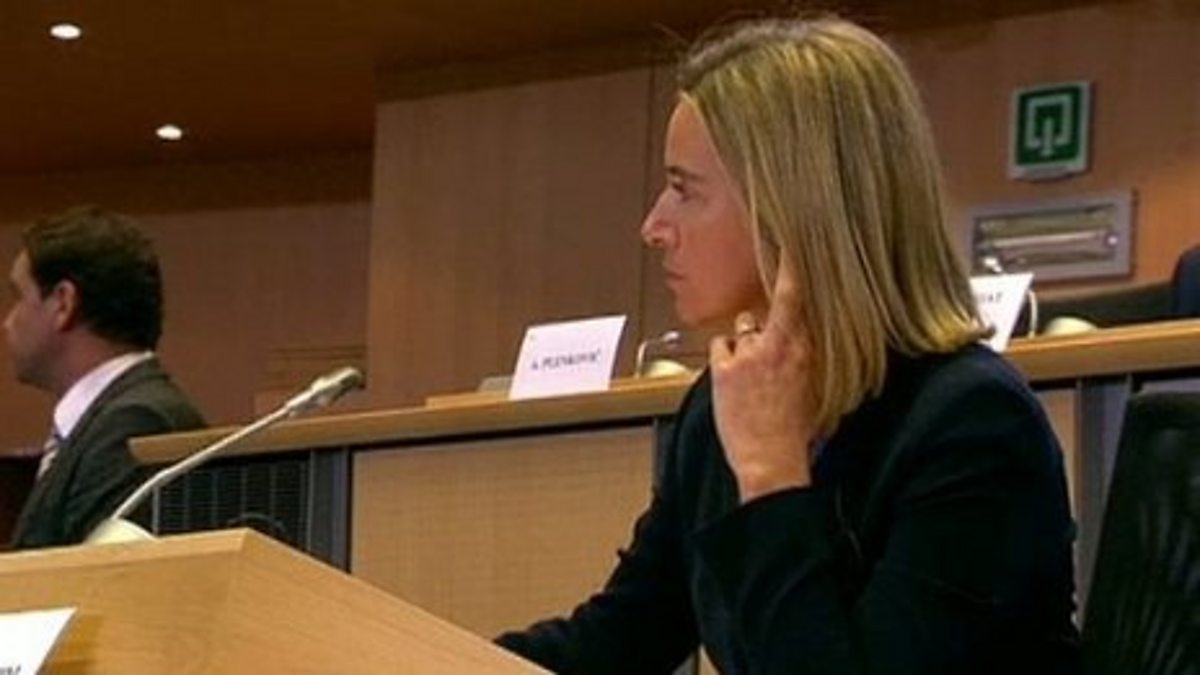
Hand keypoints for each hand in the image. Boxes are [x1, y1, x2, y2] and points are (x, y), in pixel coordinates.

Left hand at [709, 263, 816, 502]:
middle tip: (767, 320)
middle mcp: (781, 345)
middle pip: (771, 301)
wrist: (772, 461)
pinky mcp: (725, 370)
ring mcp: (751, 355)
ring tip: (752, 371)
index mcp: (808, 348)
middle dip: (769, 301)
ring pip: (744, 325)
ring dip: (746, 342)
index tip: (790, 239)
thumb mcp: (820, 388)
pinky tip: (732, 377)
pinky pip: (721, 345)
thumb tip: (807, 336)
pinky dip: (724, 357)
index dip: (792, 263)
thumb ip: (812, 355)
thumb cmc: (799, 432)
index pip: (800, 295)